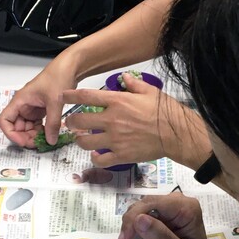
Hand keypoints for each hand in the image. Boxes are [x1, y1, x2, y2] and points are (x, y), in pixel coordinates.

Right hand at [0, 56, 77, 147]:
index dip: (11, 133)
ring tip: (46, 140)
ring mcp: (32, 109)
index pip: (5, 120)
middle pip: (16, 127)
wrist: (69, 68)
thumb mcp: (55, 102)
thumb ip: (52, 123)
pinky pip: (37, 126)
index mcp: (20, 100)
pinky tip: (50, 134)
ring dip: (33, 136)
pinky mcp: (40, 111)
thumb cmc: (58, 77)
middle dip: (25, 137)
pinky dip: (41, 132)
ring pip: (27, 128)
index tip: (23, 142)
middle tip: (38, 144)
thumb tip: (50, 141)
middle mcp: (23, 106)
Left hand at [64, 74, 209, 167]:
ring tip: (81, 140)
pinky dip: (95, 159)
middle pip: (80, 121)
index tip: (62, 96)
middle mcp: (112, 120)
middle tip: (70, 124)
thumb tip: (124, 78)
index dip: (71, 96)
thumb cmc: (164, 111)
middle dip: (71, 122)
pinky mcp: (121, 155)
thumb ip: (134, 84)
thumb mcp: (150, 91)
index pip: (86, 97)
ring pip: (86, 142)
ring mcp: (115, 140)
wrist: (175, 133)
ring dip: (80, 141)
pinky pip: (101, 160)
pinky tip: (95, 156)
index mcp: (117, 102)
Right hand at [119, 193, 228, 238]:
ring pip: (135, 219)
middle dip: (132, 232)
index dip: (134, 218)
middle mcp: (173, 205)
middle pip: (140, 208)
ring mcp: (164, 213)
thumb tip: (139, 220)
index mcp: (185, 207)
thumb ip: (160, 237)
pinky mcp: (156, 223)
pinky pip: (137, 228)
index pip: (152, 203)